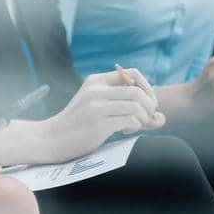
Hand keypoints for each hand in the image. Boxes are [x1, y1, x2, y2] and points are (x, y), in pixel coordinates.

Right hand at [38, 70, 163, 161]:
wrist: (51, 139)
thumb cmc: (78, 126)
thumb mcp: (98, 107)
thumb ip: (126, 107)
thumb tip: (162, 117)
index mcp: (96, 81)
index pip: (133, 73)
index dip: (148, 88)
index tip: (148, 104)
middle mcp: (96, 89)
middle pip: (138, 91)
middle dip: (150, 107)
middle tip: (146, 119)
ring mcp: (95, 105)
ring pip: (136, 105)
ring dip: (144, 118)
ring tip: (135, 126)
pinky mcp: (97, 122)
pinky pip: (129, 120)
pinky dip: (135, 126)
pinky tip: (125, 131)